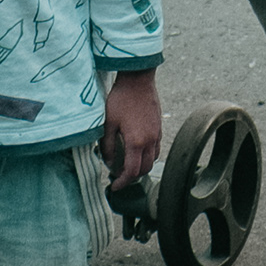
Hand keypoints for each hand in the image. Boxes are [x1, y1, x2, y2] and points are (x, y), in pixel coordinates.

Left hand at [100, 67, 162, 190]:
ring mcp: (157, 133)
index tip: (114, 186)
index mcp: (136, 142)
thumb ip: (107, 146)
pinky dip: (148, 155)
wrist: (138, 79)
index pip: (132, 171)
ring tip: (128, 164)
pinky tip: (137, 149)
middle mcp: (150, 140)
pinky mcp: (159, 126)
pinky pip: (156, 148)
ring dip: (142, 166)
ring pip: (153, 159)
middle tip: (119, 177)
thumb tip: (107, 162)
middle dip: (132, 177)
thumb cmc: (121, 99)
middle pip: (145, 169)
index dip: (122, 182)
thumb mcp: (108, 123)